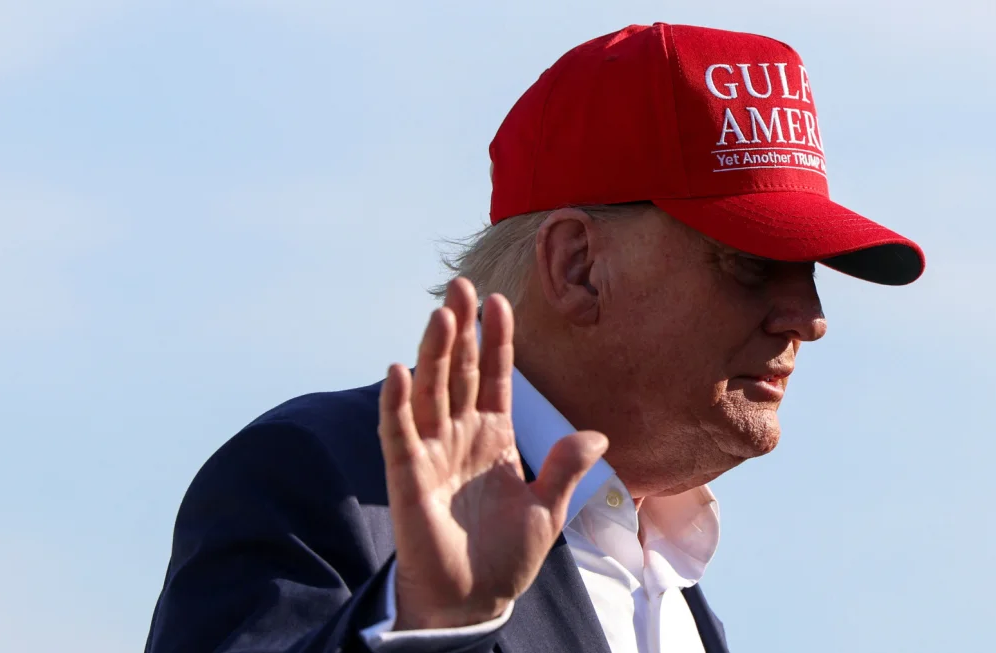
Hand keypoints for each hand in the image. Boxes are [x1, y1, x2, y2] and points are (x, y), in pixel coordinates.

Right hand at [377, 278, 607, 629]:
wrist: (472, 601)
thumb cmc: (507, 557)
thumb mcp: (547, 511)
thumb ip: (565, 469)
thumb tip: (598, 434)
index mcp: (494, 438)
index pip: (495, 378)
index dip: (497, 341)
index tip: (499, 301)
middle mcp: (461, 437)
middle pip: (459, 372)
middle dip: (461, 330)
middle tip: (460, 285)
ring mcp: (432, 453)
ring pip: (431, 392)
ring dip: (434, 353)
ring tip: (441, 313)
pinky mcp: (407, 477)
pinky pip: (399, 433)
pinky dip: (397, 403)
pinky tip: (399, 369)